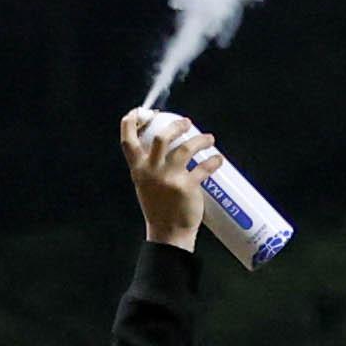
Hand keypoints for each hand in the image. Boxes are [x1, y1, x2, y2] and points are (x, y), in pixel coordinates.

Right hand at [120, 108, 216, 248]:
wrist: (168, 233)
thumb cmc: (158, 207)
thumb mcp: (144, 184)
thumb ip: (149, 165)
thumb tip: (164, 142)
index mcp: (138, 169)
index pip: (128, 139)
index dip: (132, 121)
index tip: (143, 111)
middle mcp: (151, 171)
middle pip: (161, 138)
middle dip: (175, 126)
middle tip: (186, 123)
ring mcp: (168, 178)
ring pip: (185, 148)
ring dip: (200, 140)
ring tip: (209, 139)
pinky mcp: (186, 187)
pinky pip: (203, 168)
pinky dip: (213, 161)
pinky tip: (218, 159)